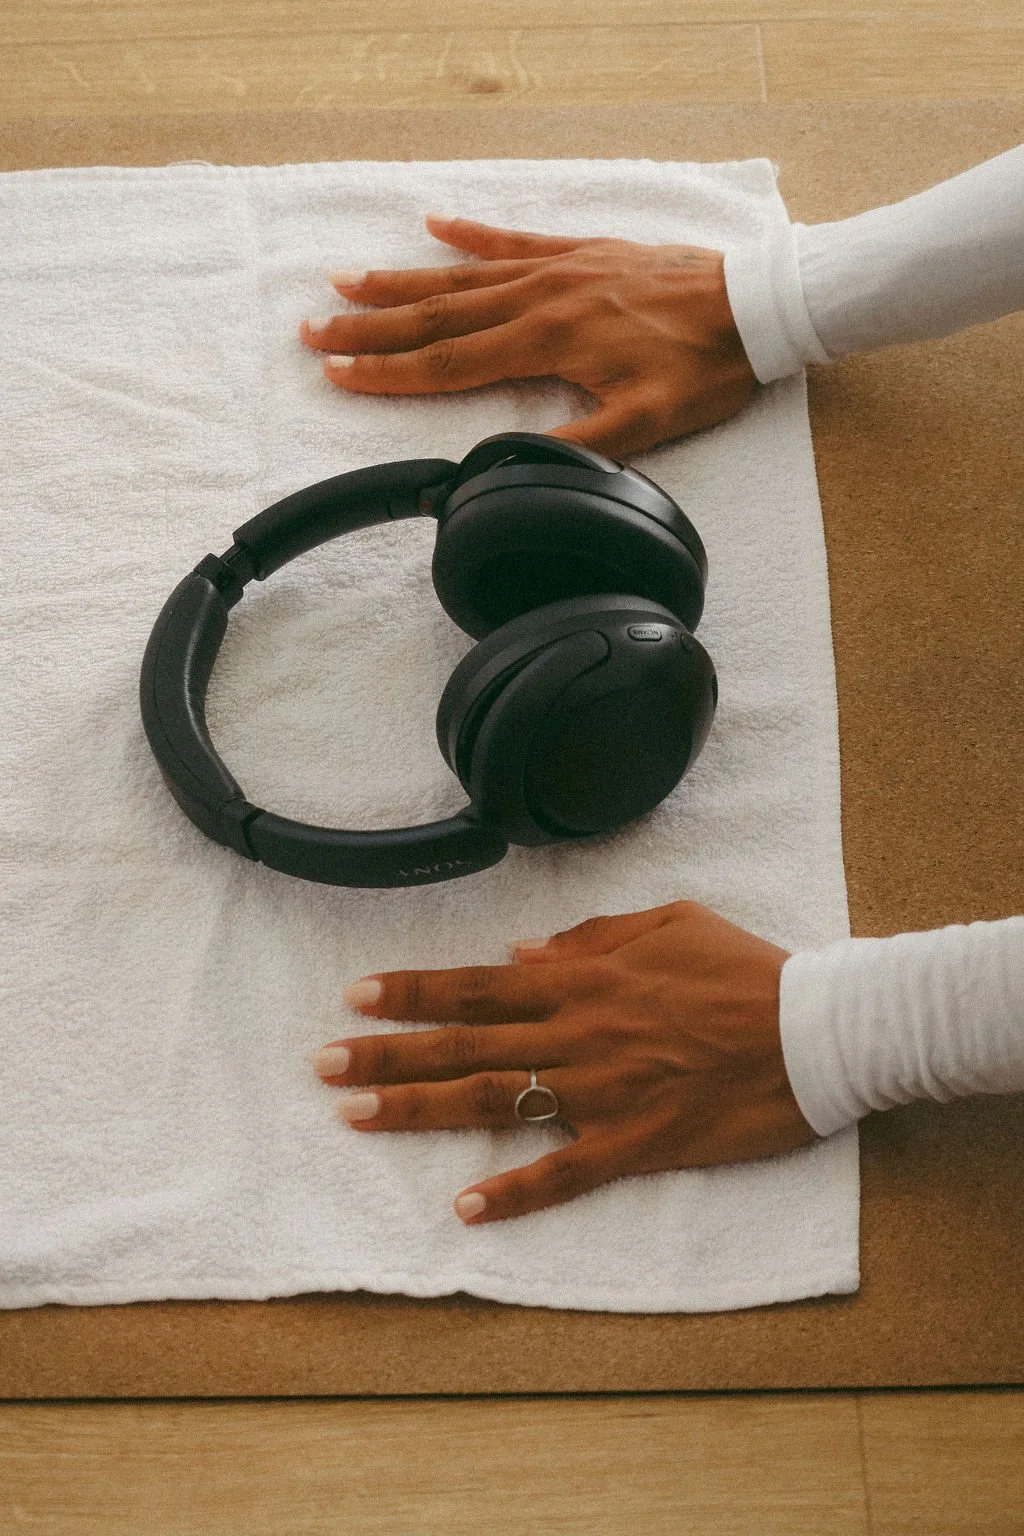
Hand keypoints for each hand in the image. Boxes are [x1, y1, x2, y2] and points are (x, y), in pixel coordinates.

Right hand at [300, 215, 756, 457]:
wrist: (753, 307)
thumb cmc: (702, 369)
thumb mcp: (646, 425)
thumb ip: (578, 443)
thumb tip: (513, 458)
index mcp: (547, 343)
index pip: (448, 364)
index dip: (387, 373)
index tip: (336, 372)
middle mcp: (539, 297)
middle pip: (438, 316)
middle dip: (371, 325)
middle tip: (312, 327)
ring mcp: (557, 268)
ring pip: (462, 276)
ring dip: (401, 281)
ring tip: (346, 279)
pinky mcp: (580, 251)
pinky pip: (512, 240)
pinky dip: (470, 234)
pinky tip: (435, 226)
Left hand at [313, 900, 817, 1223]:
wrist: (815, 1029)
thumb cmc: (745, 969)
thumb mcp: (669, 921)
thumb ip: (591, 935)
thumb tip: (523, 955)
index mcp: (585, 979)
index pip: (478, 986)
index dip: (413, 991)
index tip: (356, 994)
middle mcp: (579, 1033)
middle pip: (465, 1044)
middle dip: (386, 1052)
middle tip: (321, 1063)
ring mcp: (604, 1091)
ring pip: (495, 1101)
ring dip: (420, 1109)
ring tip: (355, 1116)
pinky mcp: (639, 1143)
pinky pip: (566, 1172)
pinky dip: (514, 1191)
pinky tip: (465, 1207)